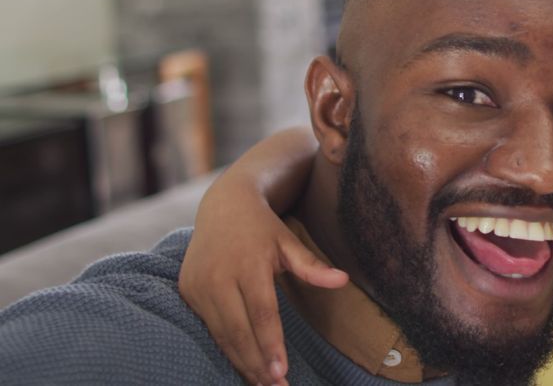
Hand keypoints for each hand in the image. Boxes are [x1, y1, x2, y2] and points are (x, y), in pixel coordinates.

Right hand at [179, 173, 347, 385]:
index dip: (271, 344)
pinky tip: (243, 364)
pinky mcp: (188, 291)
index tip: (282, 372)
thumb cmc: (262, 228)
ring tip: (262, 384)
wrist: (222, 205)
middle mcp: (219, 277)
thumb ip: (312, 265)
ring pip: (221, 334)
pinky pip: (209, 328)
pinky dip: (226, 348)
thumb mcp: (288, 241)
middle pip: (239, 331)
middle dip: (257, 363)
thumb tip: (343, 280)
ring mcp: (199, 285)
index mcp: (248, 264)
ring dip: (241, 362)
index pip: (261, 313)